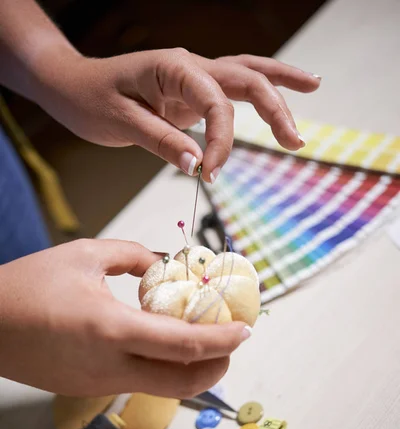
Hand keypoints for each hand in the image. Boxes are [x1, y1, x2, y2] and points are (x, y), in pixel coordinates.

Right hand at [0, 239, 249, 396]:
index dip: (224, 340)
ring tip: (202, 342)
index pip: (186, 345)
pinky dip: (161, 368)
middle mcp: (111, 366)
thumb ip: (131, 255)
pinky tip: (160, 344)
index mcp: (112, 329)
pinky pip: (138, 382)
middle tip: (231, 344)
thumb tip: (162, 262)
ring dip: (191, 369)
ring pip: (163, 387)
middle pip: (184, 382)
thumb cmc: (27, 286)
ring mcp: (100, 384)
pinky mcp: (89, 390)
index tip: (245, 330)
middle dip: (217, 366)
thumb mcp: (83, 255)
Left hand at [35, 49, 319, 181]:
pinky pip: (231, 88)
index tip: (209, 175)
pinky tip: (278, 92)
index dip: (221, 141)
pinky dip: (258, 89)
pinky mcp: (190, 91)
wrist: (71, 84)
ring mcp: (192, 76)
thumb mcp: (121, 122)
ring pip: (246, 72)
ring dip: (279, 85)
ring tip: (314, 87)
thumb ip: (161, 141)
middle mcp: (189, 66)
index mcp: (173, 68)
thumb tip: (197, 164)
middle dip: (275, 109)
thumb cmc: (89, 99)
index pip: (216, 103)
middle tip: (295, 142)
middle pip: (246, 78)